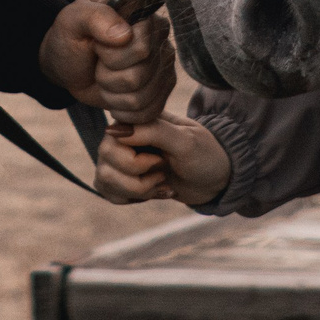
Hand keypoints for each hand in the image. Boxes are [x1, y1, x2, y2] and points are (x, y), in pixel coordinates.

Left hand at [39, 0, 175, 124]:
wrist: (70, 65)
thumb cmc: (72, 37)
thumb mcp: (73, 20)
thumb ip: (97, 17)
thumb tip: (124, 36)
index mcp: (147, 18)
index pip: (141, 48)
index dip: (111, 55)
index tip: (97, 45)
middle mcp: (163, 43)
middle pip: (138, 77)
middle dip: (107, 77)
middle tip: (98, 64)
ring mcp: (164, 70)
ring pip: (140, 100)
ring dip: (111, 95)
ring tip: (104, 78)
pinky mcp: (161, 95)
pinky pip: (146, 115)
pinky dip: (121, 111)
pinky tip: (113, 96)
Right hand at [95, 114, 232, 205]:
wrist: (214, 179)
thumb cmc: (204, 155)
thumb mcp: (185, 141)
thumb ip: (154, 131)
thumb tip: (113, 130)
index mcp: (136, 120)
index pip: (113, 139)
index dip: (138, 159)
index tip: (162, 160)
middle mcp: (123, 137)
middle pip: (106, 159)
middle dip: (137, 178)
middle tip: (163, 171)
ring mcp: (119, 159)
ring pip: (104, 179)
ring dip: (137, 190)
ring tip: (160, 182)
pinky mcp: (121, 180)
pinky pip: (108, 193)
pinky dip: (133, 198)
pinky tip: (155, 191)